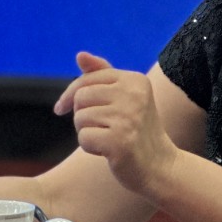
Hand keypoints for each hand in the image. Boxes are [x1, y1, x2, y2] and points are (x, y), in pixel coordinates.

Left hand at [53, 51, 179, 196]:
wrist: (160, 166)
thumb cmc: (137, 130)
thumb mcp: (124, 97)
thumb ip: (101, 74)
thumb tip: (80, 54)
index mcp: (135, 79)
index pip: (87, 79)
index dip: (70, 95)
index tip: (62, 108)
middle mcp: (133, 95)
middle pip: (81, 97)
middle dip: (82, 115)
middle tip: (102, 127)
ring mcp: (128, 118)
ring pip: (80, 118)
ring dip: (87, 132)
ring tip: (108, 138)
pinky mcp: (120, 141)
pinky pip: (84, 138)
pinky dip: (90, 148)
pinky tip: (109, 152)